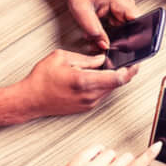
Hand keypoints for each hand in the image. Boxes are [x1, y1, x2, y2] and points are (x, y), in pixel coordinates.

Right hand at [20, 49, 137, 116]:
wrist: (30, 100)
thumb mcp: (61, 58)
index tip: (135, 63)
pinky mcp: (87, 107)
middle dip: (125, 73)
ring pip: (111, 89)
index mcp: (84, 81)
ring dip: (115, 79)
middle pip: (118, 84)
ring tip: (112, 67)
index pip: (118, 78)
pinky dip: (105, 85)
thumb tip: (102, 59)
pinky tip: (100, 77)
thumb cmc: (41, 79)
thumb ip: (86, 58)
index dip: (130, 70)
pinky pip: (103, 94)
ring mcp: (89, 103)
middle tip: (129, 63)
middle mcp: (89, 95)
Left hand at [65, 0, 137, 49]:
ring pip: (125, 30)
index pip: (138, 22)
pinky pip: (120, 27)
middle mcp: (126, 4)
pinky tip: (99, 32)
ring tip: (96, 37)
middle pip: (132, 28)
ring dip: (113, 37)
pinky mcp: (120, 12)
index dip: (134, 36)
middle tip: (102, 44)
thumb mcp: (83, 14)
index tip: (122, 46)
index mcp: (120, 1)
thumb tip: (105, 46)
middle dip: (119, 40)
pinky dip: (110, 32)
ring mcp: (124, 8)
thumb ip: (95, 32)